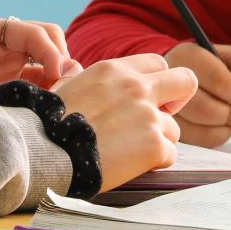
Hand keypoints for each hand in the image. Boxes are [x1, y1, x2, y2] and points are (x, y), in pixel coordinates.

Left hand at [0, 12, 81, 103]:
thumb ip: (4, 94)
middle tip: (66, 86)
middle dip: (60, 57)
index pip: (31, 31)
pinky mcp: (7, 66)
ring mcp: (4, 49)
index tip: (60, 75)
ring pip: (45, 51)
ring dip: (57, 70)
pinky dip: (47, 81)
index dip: (51, 52)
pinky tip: (51, 98)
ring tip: (62, 94)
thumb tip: (43, 100)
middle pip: (45, 34)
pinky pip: (37, 68)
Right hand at [54, 54, 199, 190]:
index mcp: (115, 70)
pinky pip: (170, 154)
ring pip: (174, 128)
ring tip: (129, 153)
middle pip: (186, 81)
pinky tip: (131, 166)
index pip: (158, 63)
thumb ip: (87, 78)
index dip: (157, 82)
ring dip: (157, 141)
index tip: (148, 98)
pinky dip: (154, 163)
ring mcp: (149, 116)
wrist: (45, 153)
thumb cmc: (48, 124)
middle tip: (162, 117)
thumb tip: (83, 74)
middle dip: (179, 99)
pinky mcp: (155, 145)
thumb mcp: (67, 86)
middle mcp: (137, 87)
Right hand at [164, 42, 230, 146]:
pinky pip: (195, 140)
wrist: (186, 77)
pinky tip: (219, 127)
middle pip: (204, 107)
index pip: (216, 79)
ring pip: (197, 127)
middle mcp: (168, 80)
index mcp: (188, 55)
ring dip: (224, 127)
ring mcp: (163, 105)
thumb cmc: (216, 68)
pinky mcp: (167, 126)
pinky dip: (215, 137)